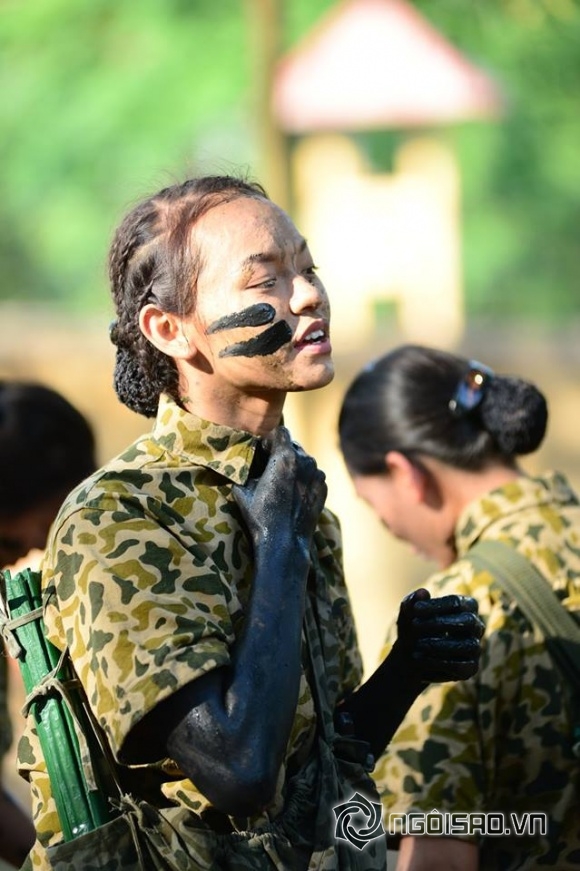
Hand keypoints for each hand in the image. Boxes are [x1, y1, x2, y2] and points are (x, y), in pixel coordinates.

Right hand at [232, 427, 326, 558]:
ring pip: (304, 460)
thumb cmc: (261, 516)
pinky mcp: (324, 488)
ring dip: (294, 466)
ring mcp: (318, 474)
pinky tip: (293, 494)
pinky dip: (304, 479)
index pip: (280, 431)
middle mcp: (306, 461)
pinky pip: (313, 475)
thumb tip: (245, 464)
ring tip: (282, 483)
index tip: (263, 451)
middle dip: (281, 452)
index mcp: (285, 457)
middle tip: (270, 468)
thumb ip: (246, 470)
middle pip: (292, 445)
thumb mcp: (242, 489)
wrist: (285, 542)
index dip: (270, 439)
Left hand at [393, 589, 483, 682]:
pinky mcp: (471, 668)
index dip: (436, 605)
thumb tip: (422, 592)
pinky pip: (461, 666)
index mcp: (466, 606)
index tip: (415, 609)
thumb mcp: (408, 612)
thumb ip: (413, 601)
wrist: (411, 654)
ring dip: (440, 645)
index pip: (457, 603)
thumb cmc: (414, 626)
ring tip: (417, 645)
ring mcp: (475, 648)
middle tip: (415, 625)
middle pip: (468, 622)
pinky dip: (439, 663)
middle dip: (440, 623)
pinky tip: (421, 659)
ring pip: (468, 646)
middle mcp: (476, 626)